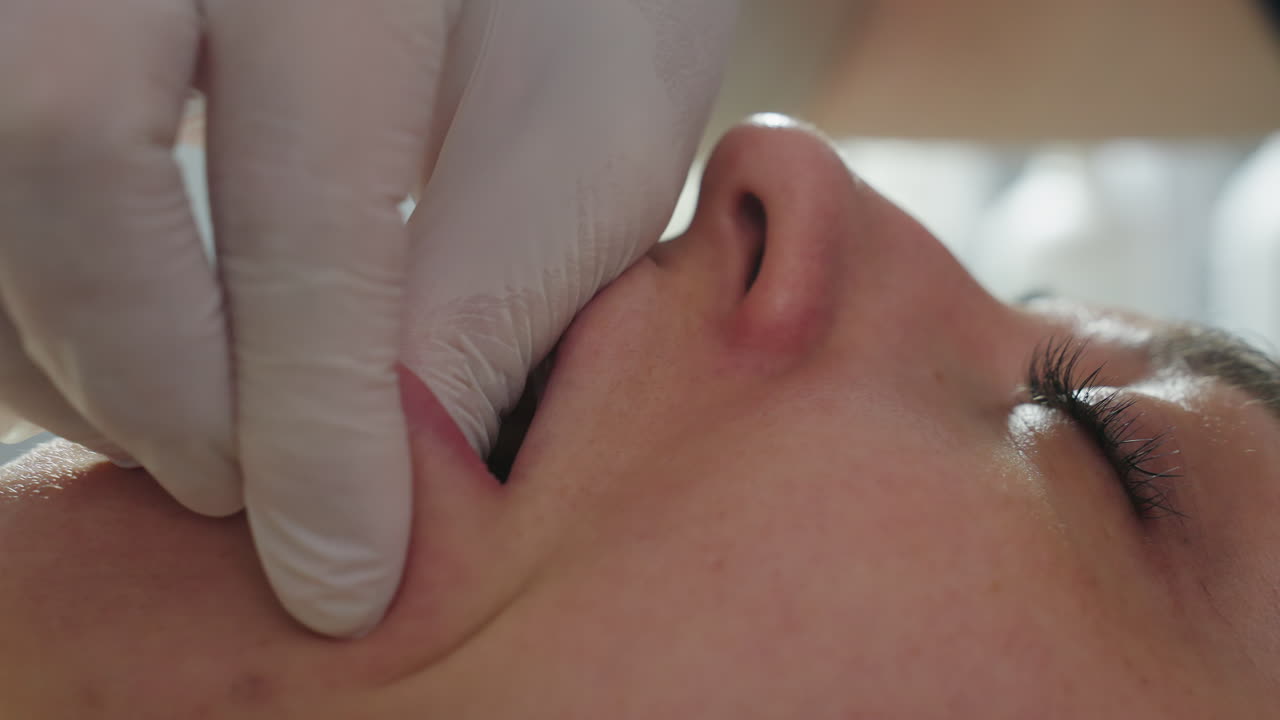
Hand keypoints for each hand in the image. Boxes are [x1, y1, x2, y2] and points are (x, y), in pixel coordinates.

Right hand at [0, 0, 734, 637]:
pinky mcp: (53, 7)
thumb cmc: (590, 19)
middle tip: (235, 490)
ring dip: (72, 342)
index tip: (342, 574)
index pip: (296, 206)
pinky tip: (135, 349)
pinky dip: (36, 292)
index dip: (306, 420)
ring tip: (197, 434)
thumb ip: (485, 298)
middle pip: (67, 136)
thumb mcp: (588, 142)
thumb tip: (371, 492)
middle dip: (147, 368)